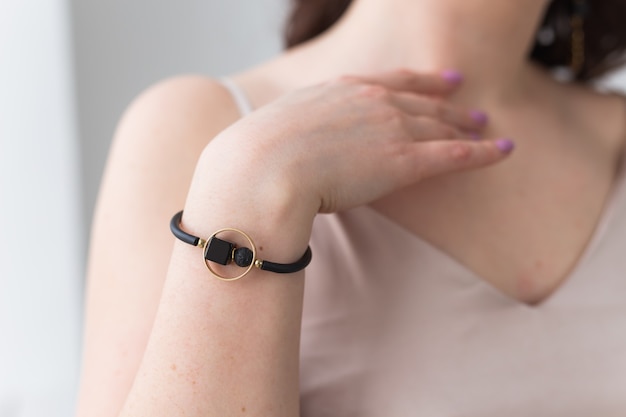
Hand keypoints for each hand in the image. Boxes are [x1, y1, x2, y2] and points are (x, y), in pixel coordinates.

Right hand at [187, 69, 511, 236]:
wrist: (263, 168)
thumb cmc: (256, 155)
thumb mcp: (274, 130)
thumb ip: (292, 134)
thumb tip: (281, 149)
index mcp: (340, 89)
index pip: (392, 81)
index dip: (421, 81)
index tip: (442, 80)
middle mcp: (372, 101)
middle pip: (423, 102)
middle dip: (450, 105)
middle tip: (472, 107)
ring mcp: (391, 128)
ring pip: (442, 126)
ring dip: (468, 127)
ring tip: (489, 130)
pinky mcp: (405, 161)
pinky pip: (454, 154)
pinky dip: (483, 153)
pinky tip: (502, 151)